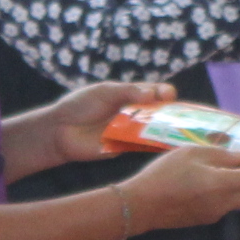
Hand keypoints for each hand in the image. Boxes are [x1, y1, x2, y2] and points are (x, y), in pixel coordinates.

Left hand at [43, 77, 172, 165]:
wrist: (60, 130)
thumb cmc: (80, 105)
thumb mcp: (104, 92)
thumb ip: (127, 92)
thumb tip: (151, 94)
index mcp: (130, 95)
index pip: (155, 92)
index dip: (165, 93)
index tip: (168, 95)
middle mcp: (134, 112)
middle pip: (160, 111)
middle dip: (172, 112)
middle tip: (178, 115)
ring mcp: (132, 131)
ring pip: (156, 129)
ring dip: (168, 129)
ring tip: (179, 130)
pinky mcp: (126, 147)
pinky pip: (144, 146)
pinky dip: (155, 144)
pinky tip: (166, 143)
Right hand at [128, 144, 239, 228]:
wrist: (140, 206)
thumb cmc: (164, 174)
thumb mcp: (192, 154)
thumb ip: (220, 155)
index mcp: (224, 184)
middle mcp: (225, 203)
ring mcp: (215, 213)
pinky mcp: (204, 218)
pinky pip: (227, 203)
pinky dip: (232, 192)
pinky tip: (218, 180)